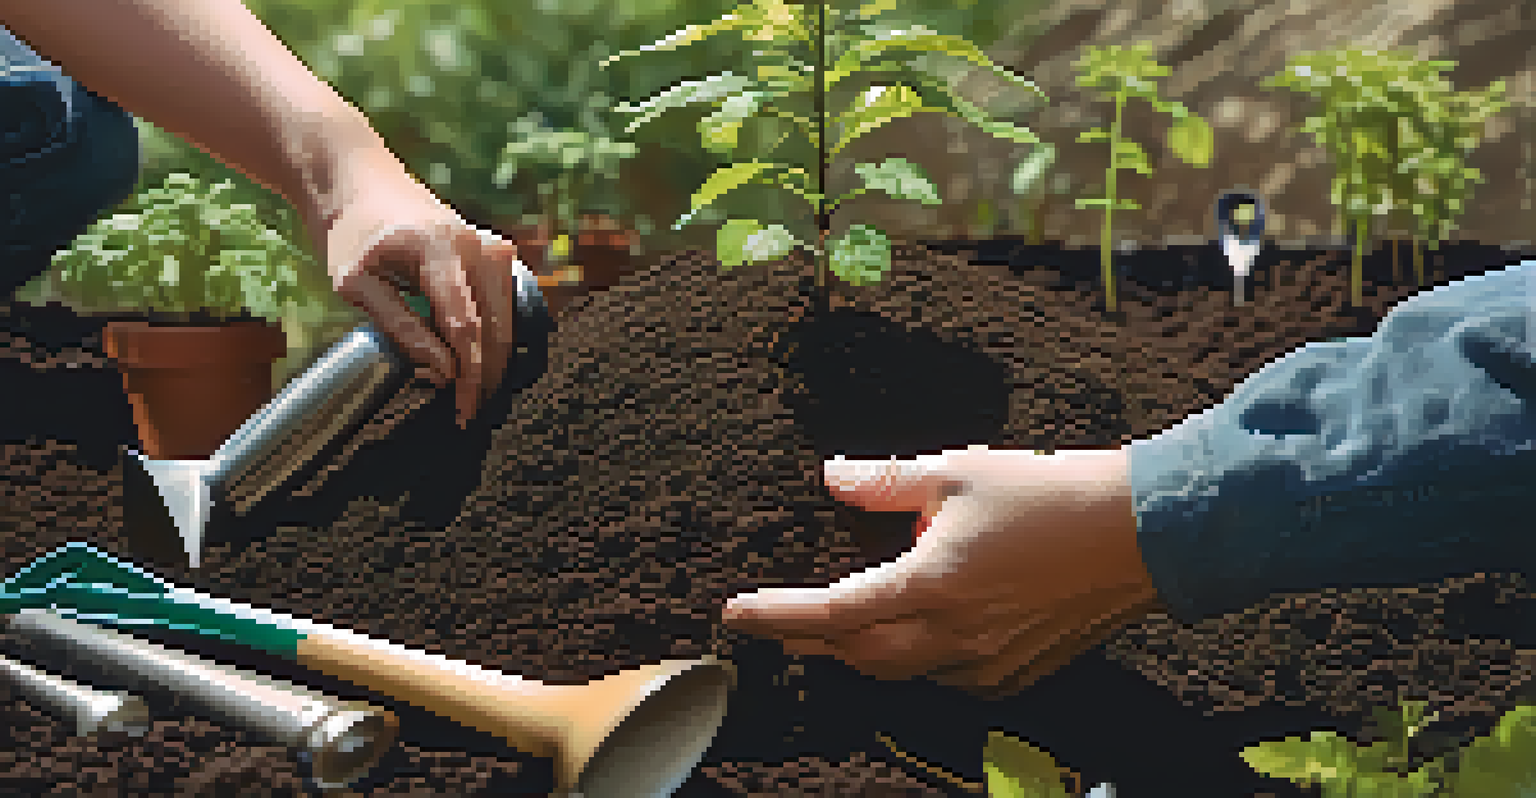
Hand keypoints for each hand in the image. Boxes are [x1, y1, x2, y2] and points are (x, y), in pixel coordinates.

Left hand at [322, 167, 520, 428]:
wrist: (357, 179)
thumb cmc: (350, 232)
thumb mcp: (355, 285)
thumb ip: (401, 328)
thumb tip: (443, 372)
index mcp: (442, 249)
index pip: (466, 326)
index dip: (467, 375)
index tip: (461, 412)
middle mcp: (479, 245)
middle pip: (497, 326)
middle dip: (486, 375)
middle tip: (467, 415)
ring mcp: (492, 245)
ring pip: (507, 318)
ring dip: (491, 359)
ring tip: (465, 391)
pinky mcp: (493, 252)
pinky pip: (503, 304)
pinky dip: (492, 335)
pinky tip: (470, 359)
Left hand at [722, 445, 1164, 697]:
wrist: (1143, 535)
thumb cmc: (1050, 493)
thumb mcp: (959, 471)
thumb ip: (887, 482)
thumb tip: (832, 476)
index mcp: (932, 585)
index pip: (832, 610)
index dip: (777, 613)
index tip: (734, 613)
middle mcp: (954, 635)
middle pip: (858, 653)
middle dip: (812, 640)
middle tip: (779, 624)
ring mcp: (988, 662)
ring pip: (901, 670)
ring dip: (862, 651)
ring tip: (836, 628)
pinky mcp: (1017, 671)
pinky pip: (947, 676)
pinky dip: (916, 659)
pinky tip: (913, 634)